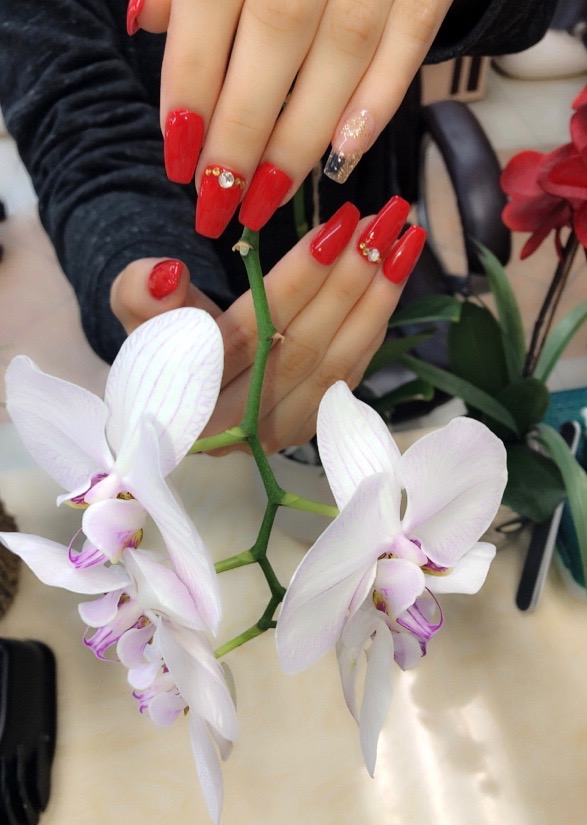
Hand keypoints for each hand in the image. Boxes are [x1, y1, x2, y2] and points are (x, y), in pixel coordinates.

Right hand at [110, 197, 425, 453]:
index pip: (253, 333)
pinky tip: (389, 285)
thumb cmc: (161, 342)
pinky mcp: (305, 428)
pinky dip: (372, 328)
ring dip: (375, 302)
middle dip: (351, 281)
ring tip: (403, 244)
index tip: (339, 225)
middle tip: (386, 222)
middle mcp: (240, 427)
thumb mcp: (137, 313)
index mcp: (192, 400)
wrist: (178, 392)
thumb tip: (168, 272)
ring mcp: (278, 432)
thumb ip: (141, 294)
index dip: (298, 279)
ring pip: (336, 365)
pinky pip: (347, 377)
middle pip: (304, 348)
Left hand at [129, 0, 453, 234]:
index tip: (179, 152)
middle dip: (244, 129)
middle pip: (277, 36)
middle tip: (220, 196)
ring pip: (344, 51)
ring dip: (303, 136)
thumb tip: (151, 26)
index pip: (213, 7)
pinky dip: (380, 100)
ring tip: (269, 195)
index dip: (193, 85)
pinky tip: (344, 156)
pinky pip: (413, 36)